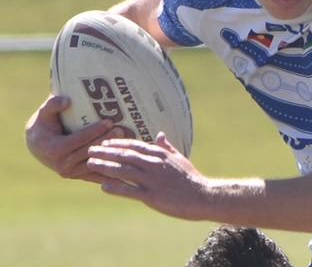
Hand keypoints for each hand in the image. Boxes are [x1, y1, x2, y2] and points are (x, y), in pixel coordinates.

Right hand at [25, 95, 124, 182]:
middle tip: (121, 129)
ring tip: (126, 141)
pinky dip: (111, 169)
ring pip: (95, 164)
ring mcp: (71, 172)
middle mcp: (62, 164)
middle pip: (88, 152)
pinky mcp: (79, 176)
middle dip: (105, 141)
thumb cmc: (45, 124)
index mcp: (54, 149)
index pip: (77, 141)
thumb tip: (66, 101)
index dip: (93, 131)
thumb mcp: (44, 113)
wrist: (38, 145)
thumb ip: (53, 105)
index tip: (108, 121)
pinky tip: (125, 160)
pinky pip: (97, 174)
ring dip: (111, 154)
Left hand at [87, 133, 209, 219]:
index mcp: (160, 154)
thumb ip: (167, 147)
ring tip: (90, 164)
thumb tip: (160, 134)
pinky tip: (103, 186)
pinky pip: (130, 191)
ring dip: (105, 166)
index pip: (135, 145)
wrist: (202, 196)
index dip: (118, 143)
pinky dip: (116, 188)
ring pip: (124, 170)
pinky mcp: (152, 196)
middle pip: (125, 155)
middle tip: (90, 149)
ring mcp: (152, 180)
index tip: (104, 141)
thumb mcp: (179, 158)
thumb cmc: (191, 178)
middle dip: (106, 151)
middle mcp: (154, 164)